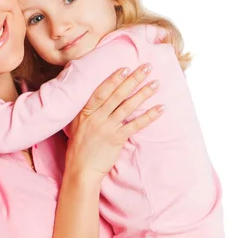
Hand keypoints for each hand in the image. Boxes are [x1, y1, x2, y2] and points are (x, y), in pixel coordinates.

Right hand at [65, 64, 163, 180]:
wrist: (80, 169)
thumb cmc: (79, 148)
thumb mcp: (77, 125)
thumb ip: (87, 112)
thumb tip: (99, 99)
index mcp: (85, 112)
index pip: (101, 91)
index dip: (113, 79)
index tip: (125, 68)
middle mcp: (96, 117)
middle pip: (117, 95)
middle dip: (133, 79)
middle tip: (146, 67)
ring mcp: (106, 128)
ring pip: (127, 107)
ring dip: (143, 94)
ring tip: (156, 83)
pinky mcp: (116, 139)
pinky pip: (135, 125)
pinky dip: (148, 116)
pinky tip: (160, 108)